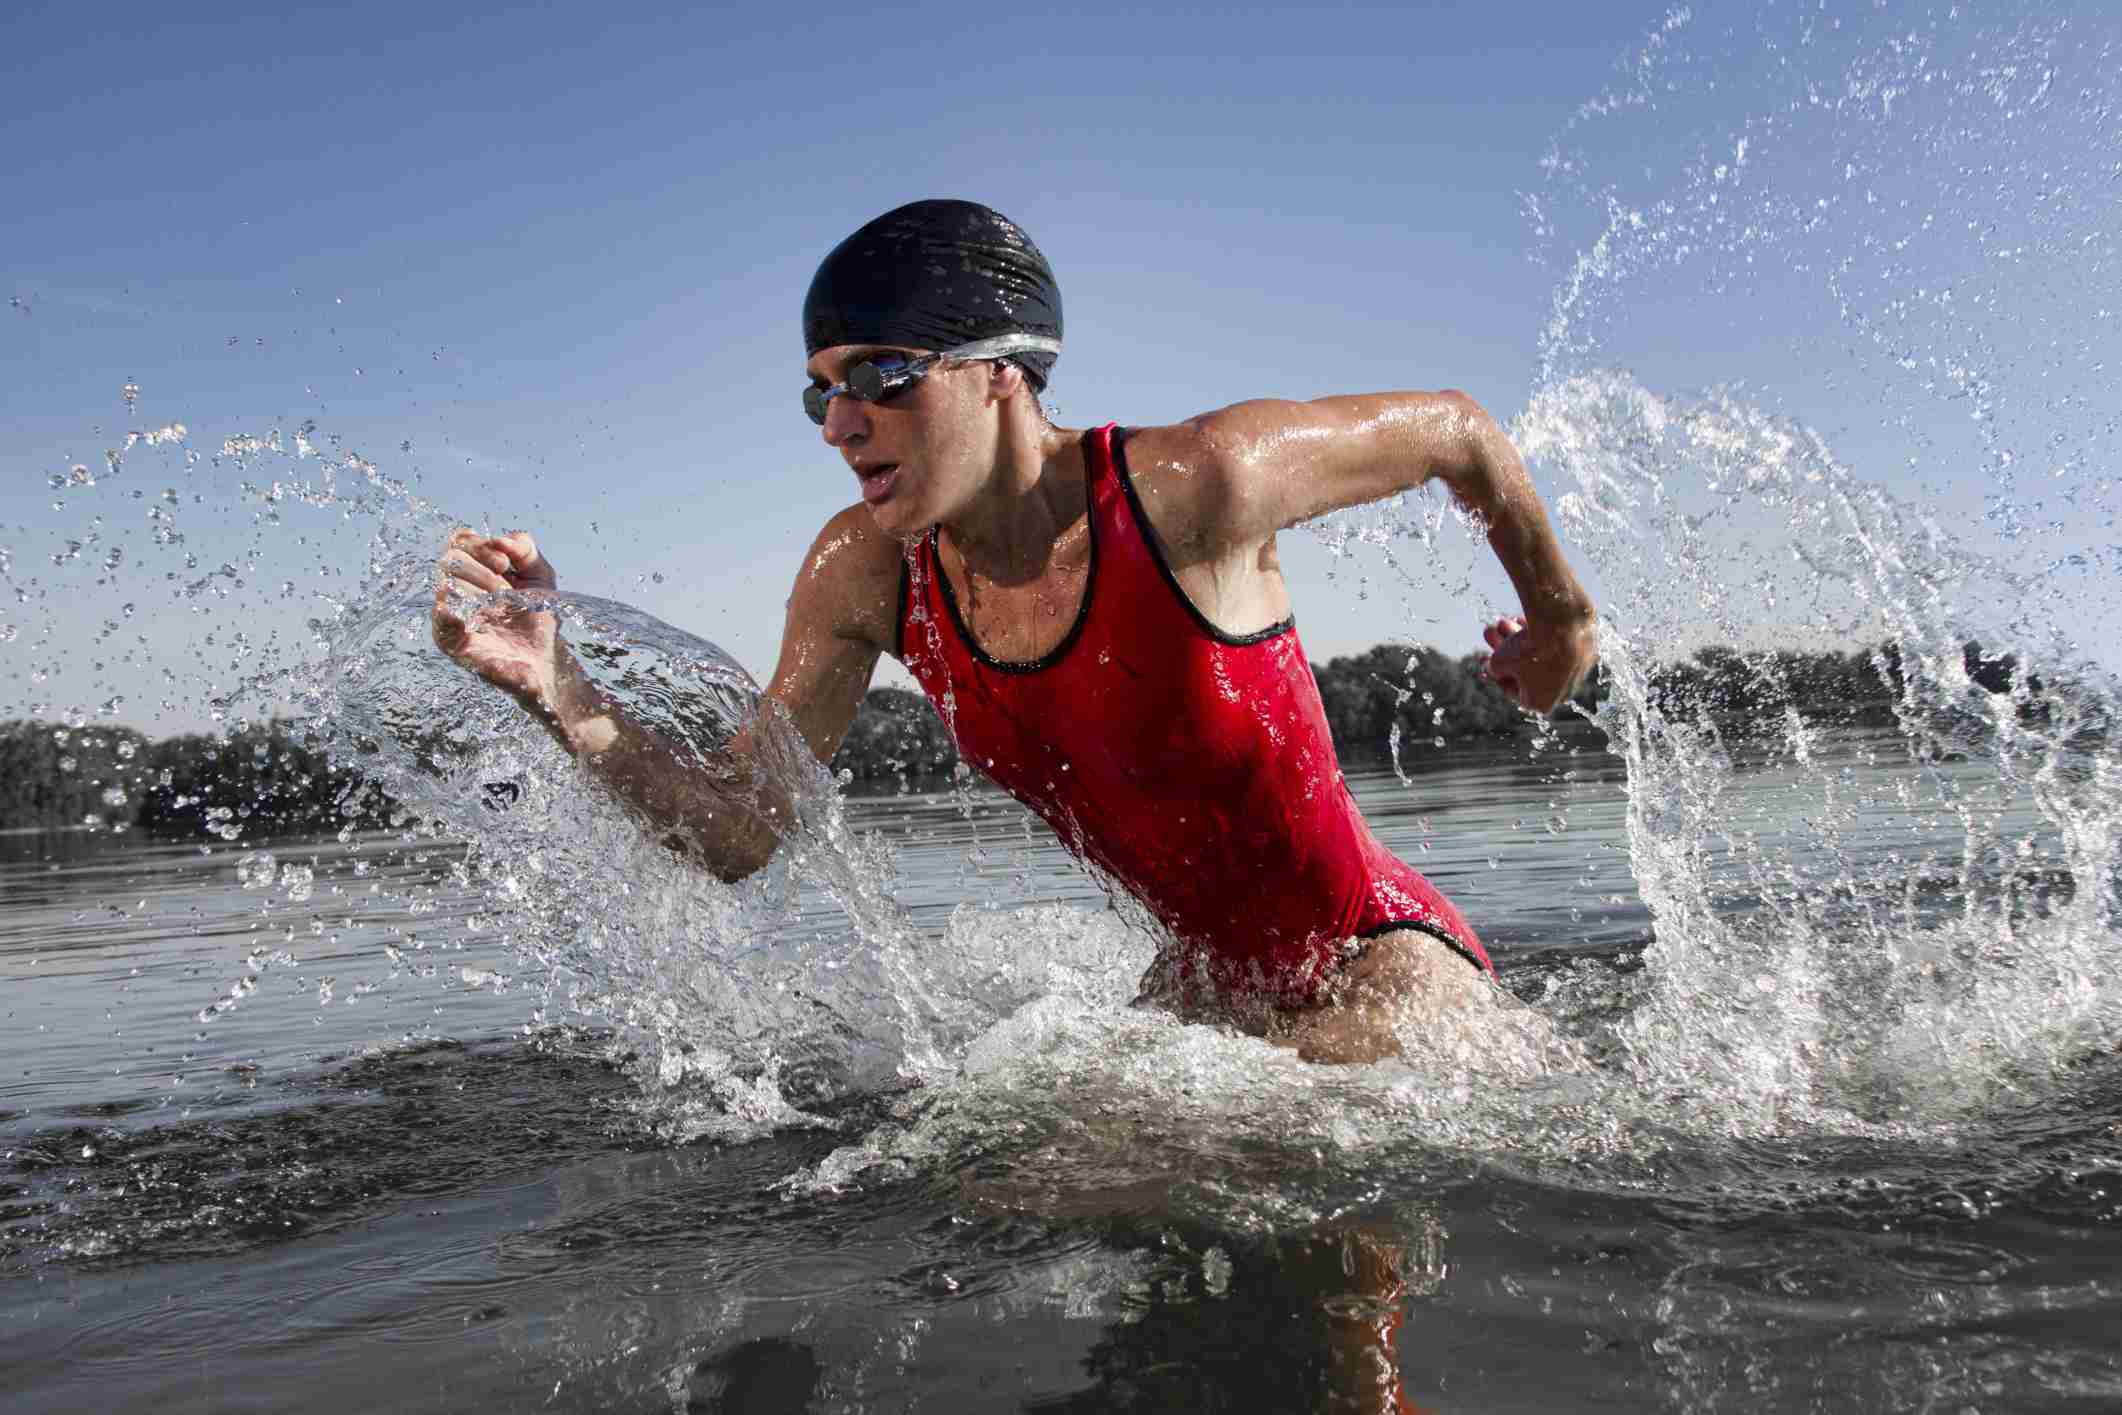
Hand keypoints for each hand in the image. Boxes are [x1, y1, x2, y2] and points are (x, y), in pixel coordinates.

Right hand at [431, 529, 561, 711]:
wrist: (545, 657)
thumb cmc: (538, 618)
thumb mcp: (540, 575)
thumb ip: (524, 549)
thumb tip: (500, 539)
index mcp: (474, 570)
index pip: (459, 542)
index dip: (479, 545)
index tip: (505, 564)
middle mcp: (457, 588)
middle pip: (449, 560)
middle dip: (482, 570)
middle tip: (505, 589)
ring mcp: (450, 614)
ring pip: (447, 584)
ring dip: (481, 592)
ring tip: (501, 609)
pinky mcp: (449, 640)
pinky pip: (441, 617)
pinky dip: (458, 610)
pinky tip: (479, 617)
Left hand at [1481, 613, 1595, 713]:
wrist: (1564, 627)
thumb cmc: (1527, 651)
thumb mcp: (1498, 662)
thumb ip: (1494, 668)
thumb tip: (1495, 669)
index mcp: (1541, 704)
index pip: (1512, 690)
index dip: (1494, 673)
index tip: (1484, 658)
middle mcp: (1562, 693)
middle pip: (1526, 671)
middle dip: (1505, 651)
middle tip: (1490, 634)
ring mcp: (1577, 674)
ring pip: (1540, 656)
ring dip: (1517, 639)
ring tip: (1501, 621)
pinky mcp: (1586, 653)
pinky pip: (1558, 646)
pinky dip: (1540, 635)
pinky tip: (1522, 619)